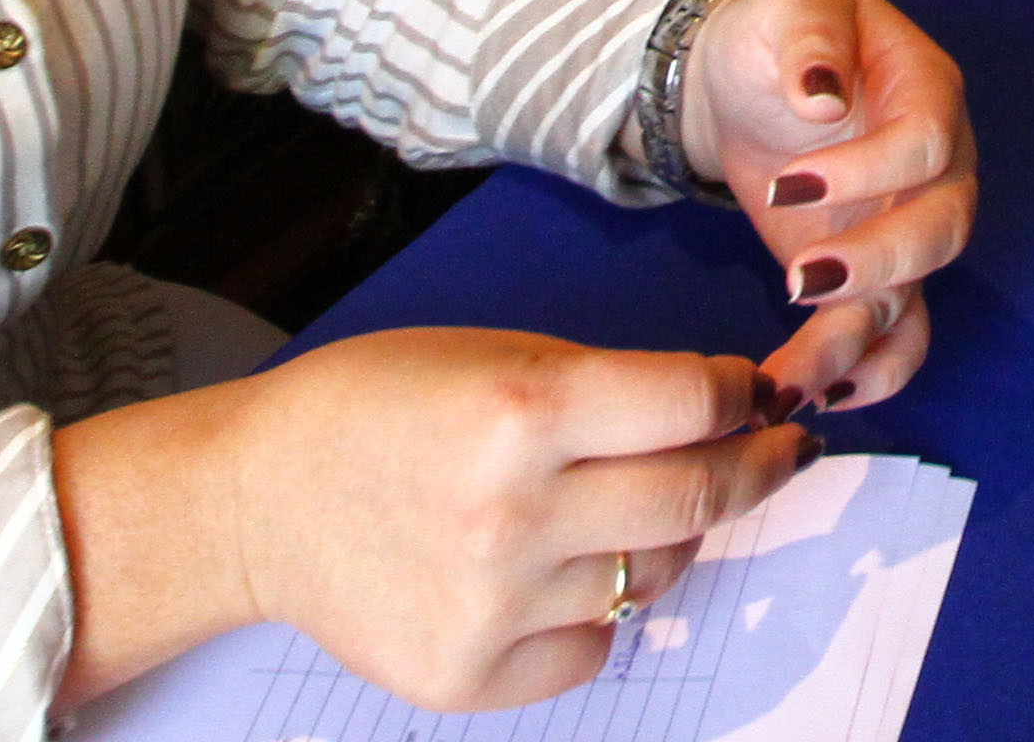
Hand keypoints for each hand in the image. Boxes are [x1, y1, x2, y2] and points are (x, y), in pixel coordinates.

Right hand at [77, 327, 803, 712]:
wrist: (257, 502)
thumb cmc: (378, 409)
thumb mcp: (493, 358)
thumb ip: (607, 391)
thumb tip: (727, 414)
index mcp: (520, 411)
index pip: (693, 401)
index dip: (738, 393)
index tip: (752, 394)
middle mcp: (514, 514)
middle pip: (699, 497)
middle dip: (758, 466)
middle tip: (776, 450)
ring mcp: (493, 606)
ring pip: (654, 575)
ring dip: (663, 537)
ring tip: (621, 506)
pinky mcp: (471, 676)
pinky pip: (594, 645)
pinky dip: (597, 609)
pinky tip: (555, 572)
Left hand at [671, 0, 974, 403]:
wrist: (747, 78)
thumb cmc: (776, 35)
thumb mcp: (787, 10)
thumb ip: (810, 41)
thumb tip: (821, 98)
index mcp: (927, 90)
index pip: (926, 142)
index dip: (868, 171)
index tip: (787, 185)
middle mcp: (937, 167)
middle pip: (941, 229)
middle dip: (876, 263)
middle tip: (797, 279)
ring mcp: (909, 226)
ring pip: (915, 296)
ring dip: (858, 342)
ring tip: (789, 379)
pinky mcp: (873, 274)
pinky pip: (896, 334)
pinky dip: (868, 372)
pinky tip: (815, 397)